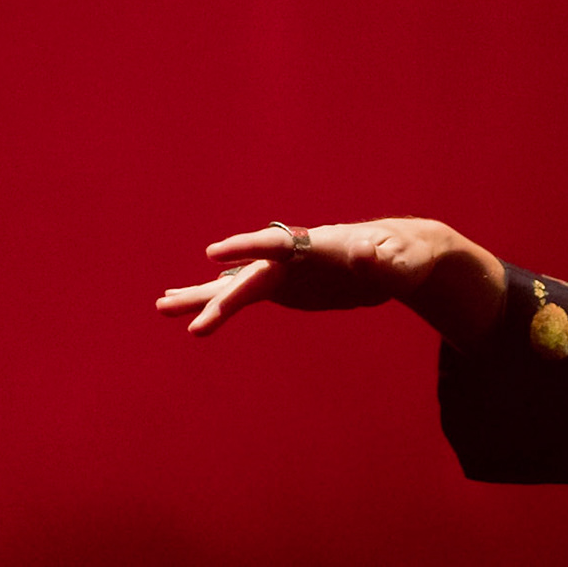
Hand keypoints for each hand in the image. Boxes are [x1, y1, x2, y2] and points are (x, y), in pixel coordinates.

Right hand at [157, 219, 448, 336]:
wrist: (400, 258)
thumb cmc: (404, 256)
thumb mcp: (401, 260)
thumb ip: (385, 259)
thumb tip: (370, 253)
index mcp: (318, 244)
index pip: (278, 244)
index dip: (247, 248)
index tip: (214, 253)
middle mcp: (294, 256)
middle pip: (252, 274)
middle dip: (223, 297)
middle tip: (195, 324)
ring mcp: (286, 272)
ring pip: (238, 284)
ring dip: (202, 297)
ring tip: (162, 306)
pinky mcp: (284, 289)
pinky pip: (244, 297)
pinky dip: (217, 305)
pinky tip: (188, 315)